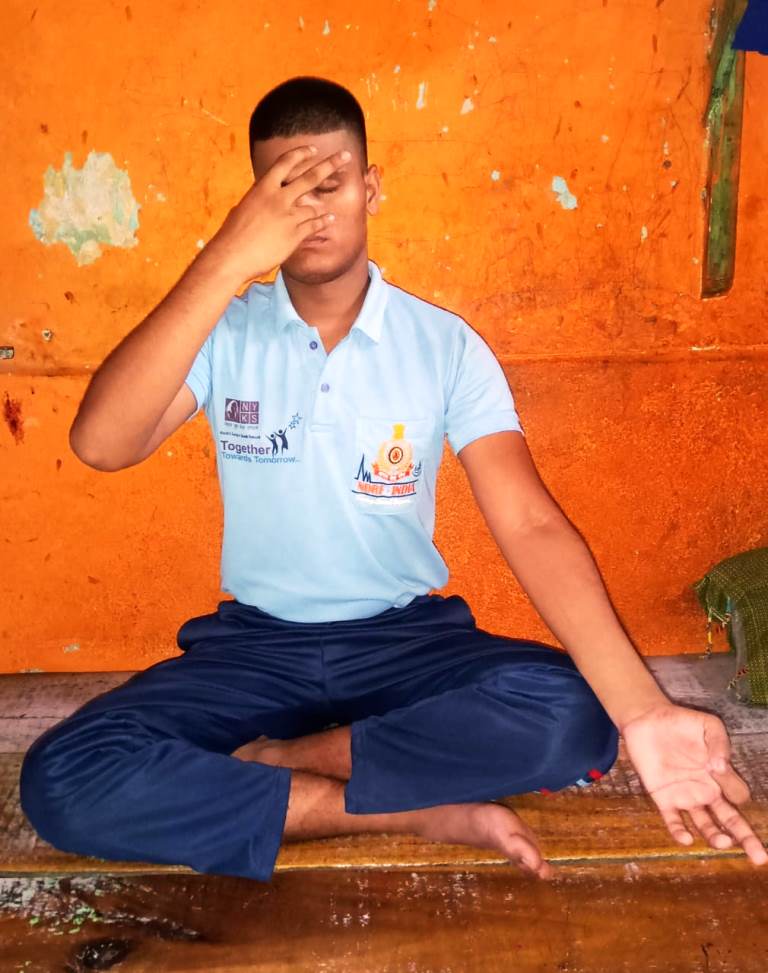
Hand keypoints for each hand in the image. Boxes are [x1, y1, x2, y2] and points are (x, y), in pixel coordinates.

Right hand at [205, 144, 348, 284]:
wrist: (232, 256)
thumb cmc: (232, 234)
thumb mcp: (245, 208)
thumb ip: (260, 200)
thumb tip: (264, 197)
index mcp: (262, 188)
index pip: (285, 162)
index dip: (301, 153)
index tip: (314, 149)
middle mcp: (278, 198)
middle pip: (310, 177)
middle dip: (330, 164)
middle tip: (346, 156)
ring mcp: (288, 217)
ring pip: (313, 207)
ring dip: (322, 208)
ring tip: (330, 211)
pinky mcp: (294, 235)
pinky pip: (314, 225)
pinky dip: (323, 222)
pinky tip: (330, 219)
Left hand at [621, 702, 767, 865]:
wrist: (648, 719)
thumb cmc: (682, 723)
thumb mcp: (709, 726)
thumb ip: (720, 744)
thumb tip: (721, 768)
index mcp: (720, 776)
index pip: (739, 796)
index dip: (737, 793)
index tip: (724, 775)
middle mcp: (706, 791)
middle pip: (730, 820)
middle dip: (746, 838)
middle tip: (759, 857)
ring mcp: (685, 796)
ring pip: (705, 825)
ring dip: (715, 837)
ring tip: (723, 843)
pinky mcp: (662, 797)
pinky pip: (673, 820)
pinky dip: (679, 831)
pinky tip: (686, 838)